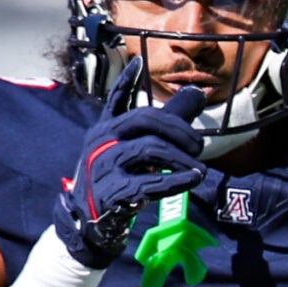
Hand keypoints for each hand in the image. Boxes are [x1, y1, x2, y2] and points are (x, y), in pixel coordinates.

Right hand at [55, 60, 206, 267]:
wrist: (88, 223)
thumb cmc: (116, 181)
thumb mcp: (132, 152)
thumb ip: (164, 126)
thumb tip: (196, 94)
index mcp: (106, 129)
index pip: (116, 99)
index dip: (126, 81)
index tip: (137, 63)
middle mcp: (102, 142)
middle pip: (143, 120)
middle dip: (178, 129)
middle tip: (199, 145)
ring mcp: (105, 166)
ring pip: (149, 149)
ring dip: (181, 158)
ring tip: (200, 170)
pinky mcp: (112, 192)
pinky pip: (148, 183)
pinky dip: (174, 181)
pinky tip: (192, 180)